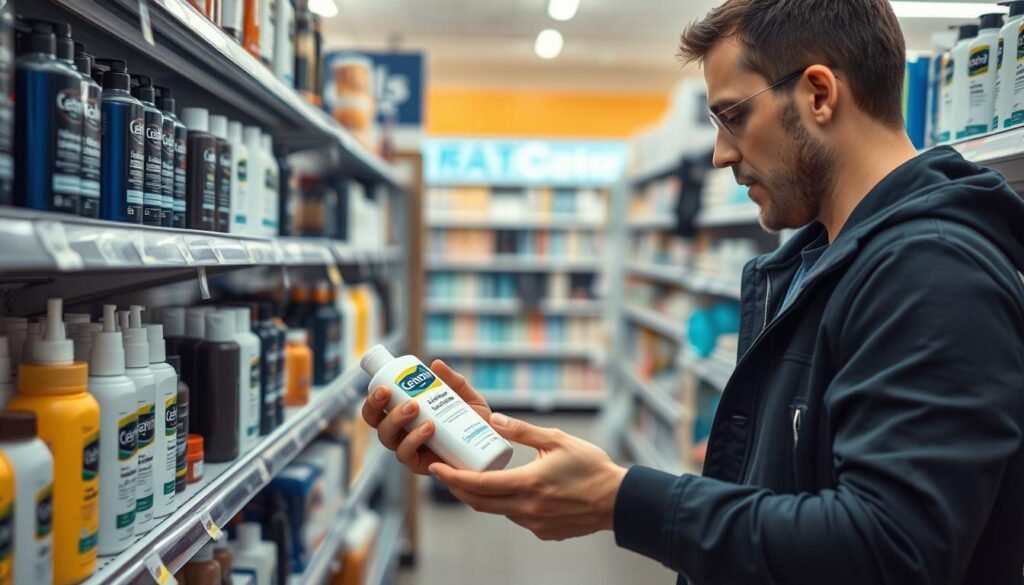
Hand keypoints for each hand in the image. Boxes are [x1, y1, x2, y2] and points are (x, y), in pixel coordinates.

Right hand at [361, 359, 491, 474]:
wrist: (488, 445)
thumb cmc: (473, 421)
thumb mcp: (465, 396)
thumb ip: (452, 381)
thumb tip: (436, 364)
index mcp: (405, 414)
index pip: (379, 407)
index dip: (374, 397)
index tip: (384, 385)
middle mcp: (402, 432)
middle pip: (375, 421)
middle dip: (374, 406)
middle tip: (388, 392)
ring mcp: (409, 448)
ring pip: (386, 437)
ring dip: (395, 419)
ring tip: (414, 407)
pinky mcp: (418, 464)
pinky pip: (405, 454)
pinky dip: (413, 440)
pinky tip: (428, 428)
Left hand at [430, 414, 627, 541]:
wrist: (618, 501)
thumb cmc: (591, 467)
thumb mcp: (557, 440)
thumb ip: (522, 431)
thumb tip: (494, 419)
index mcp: (527, 484)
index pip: (478, 485)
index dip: (453, 478)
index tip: (435, 469)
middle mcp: (527, 508)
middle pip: (480, 503)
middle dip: (459, 490)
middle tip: (447, 475)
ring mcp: (535, 524)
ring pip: (499, 511)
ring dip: (486, 496)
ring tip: (483, 477)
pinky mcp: (544, 532)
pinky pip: (519, 518)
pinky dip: (511, 504)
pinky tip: (519, 490)